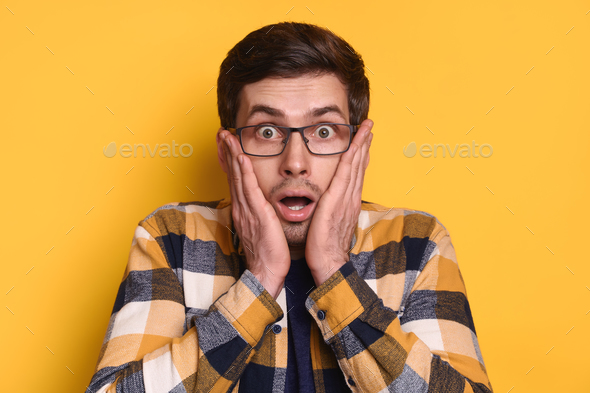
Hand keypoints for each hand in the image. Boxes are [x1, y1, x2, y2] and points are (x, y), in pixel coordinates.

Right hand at [218, 128, 290, 298]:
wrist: (267, 272)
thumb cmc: (267, 252)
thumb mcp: (261, 227)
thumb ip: (258, 212)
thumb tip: (260, 203)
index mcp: (243, 209)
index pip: (235, 179)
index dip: (229, 160)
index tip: (226, 143)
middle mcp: (241, 207)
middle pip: (232, 173)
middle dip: (226, 151)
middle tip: (221, 132)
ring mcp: (247, 210)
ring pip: (238, 177)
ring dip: (231, 154)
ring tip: (227, 136)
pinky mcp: (257, 214)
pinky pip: (249, 189)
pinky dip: (244, 172)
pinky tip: (241, 157)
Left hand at [305, 119, 372, 285]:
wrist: (328, 262)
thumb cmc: (326, 247)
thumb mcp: (330, 223)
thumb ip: (332, 209)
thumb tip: (330, 202)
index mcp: (348, 202)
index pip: (356, 173)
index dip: (361, 155)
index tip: (364, 140)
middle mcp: (350, 197)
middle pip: (359, 165)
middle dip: (365, 144)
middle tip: (369, 126)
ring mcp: (345, 198)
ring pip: (355, 165)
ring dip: (361, 145)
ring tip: (366, 128)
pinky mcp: (336, 200)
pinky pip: (346, 173)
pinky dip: (352, 157)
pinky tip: (355, 145)